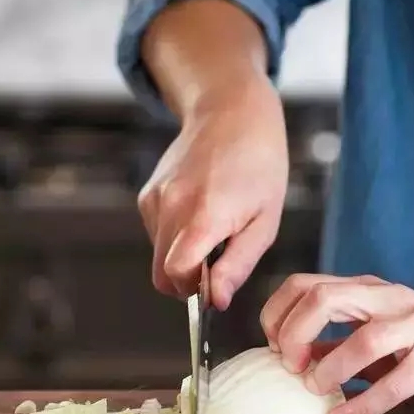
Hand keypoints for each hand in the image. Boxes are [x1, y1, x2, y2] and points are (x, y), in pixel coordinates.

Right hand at [138, 76, 287, 308]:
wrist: (233, 112)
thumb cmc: (259, 165)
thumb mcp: (265, 220)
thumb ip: (238, 264)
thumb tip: (217, 300)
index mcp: (204, 214)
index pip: (176, 274)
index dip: (193, 291)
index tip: (215, 286)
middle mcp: (172, 205)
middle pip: (161, 273)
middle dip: (187, 282)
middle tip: (218, 264)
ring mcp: (155, 198)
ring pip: (158, 255)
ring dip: (183, 257)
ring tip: (215, 229)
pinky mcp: (148, 194)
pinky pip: (155, 234)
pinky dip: (175, 237)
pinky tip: (200, 213)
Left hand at [260, 273, 413, 413]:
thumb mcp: (379, 335)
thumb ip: (338, 343)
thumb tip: (290, 359)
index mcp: (367, 289)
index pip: (304, 284)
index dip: (278, 315)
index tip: (273, 348)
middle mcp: (388, 297)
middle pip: (322, 297)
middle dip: (293, 333)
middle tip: (289, 366)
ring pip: (361, 338)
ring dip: (328, 369)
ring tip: (315, 390)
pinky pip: (393, 382)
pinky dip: (361, 406)